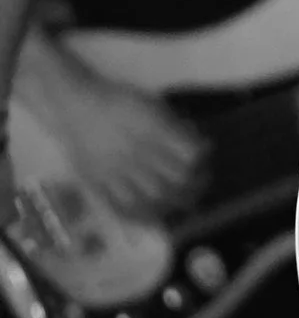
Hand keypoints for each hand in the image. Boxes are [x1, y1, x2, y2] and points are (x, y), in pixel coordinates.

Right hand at [15, 48, 206, 219]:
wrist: (76, 106)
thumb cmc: (119, 102)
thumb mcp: (152, 106)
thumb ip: (174, 128)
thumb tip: (198, 147)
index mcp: (153, 131)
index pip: (189, 154)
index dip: (201, 159)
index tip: (204, 158)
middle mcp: (137, 153)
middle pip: (175, 180)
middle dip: (193, 186)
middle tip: (200, 185)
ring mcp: (117, 169)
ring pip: (151, 196)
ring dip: (171, 203)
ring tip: (181, 203)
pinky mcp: (98, 181)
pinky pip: (120, 204)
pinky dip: (140, 213)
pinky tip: (152, 215)